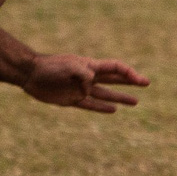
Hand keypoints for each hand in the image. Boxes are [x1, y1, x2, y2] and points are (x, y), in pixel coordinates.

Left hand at [21, 54, 148, 113]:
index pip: (115, 68)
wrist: (30, 74)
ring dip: (120, 97)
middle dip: (130, 81)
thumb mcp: (68, 66)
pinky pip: (91, 105)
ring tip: (136, 102)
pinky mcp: (71, 99)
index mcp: (90, 65)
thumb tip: (90, 87)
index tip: (141, 80)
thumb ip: (83, 74)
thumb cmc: (49, 66)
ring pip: (105, 94)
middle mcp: (88, 77)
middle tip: (146, 83)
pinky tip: (113, 109)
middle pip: (114, 79)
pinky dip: (102, 107)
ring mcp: (81, 89)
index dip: (129, 73)